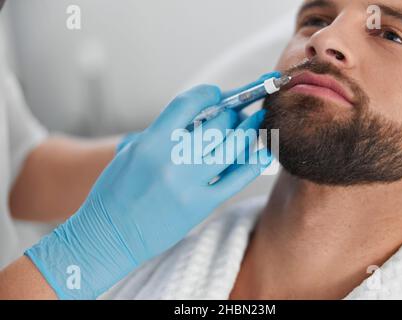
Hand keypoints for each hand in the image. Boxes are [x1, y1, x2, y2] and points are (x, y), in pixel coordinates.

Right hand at [25, 84, 271, 298]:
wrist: (109, 236)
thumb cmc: (114, 193)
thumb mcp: (129, 153)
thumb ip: (159, 134)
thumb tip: (190, 121)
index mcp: (151, 142)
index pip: (188, 104)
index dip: (208, 94)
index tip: (217, 94)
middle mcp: (173, 159)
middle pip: (217, 123)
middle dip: (232, 113)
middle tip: (239, 112)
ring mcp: (189, 183)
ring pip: (232, 147)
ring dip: (248, 131)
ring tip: (256, 123)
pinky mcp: (201, 205)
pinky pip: (236, 179)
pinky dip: (252, 163)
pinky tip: (262, 152)